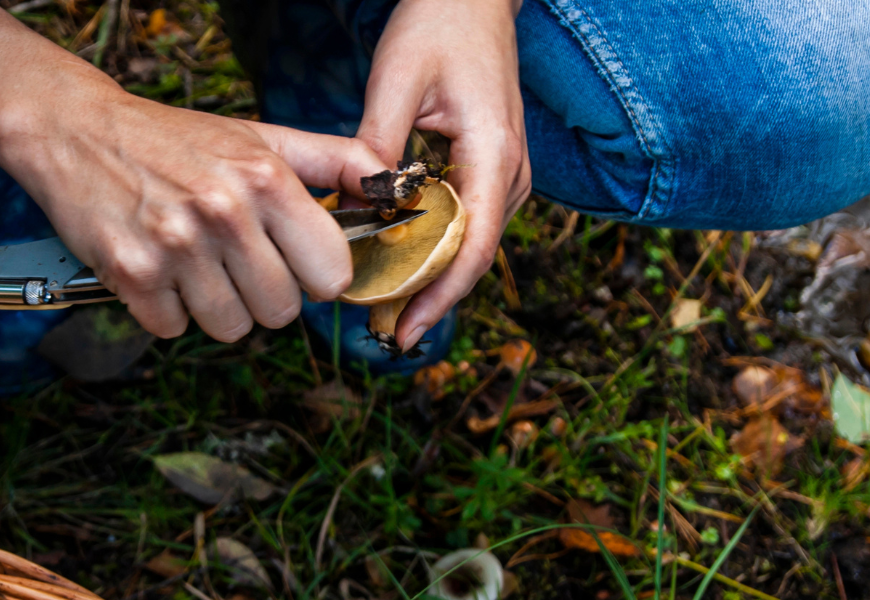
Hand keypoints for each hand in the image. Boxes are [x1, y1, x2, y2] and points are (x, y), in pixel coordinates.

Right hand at [0, 81, 385, 341]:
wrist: (77, 130)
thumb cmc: (177, 140)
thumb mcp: (260, 136)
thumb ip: (334, 159)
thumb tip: (394, 184)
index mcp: (266, 179)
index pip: (330, 274)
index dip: (314, 275)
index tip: (294, 262)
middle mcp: (225, 212)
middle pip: (280, 311)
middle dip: (261, 294)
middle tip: (232, 259)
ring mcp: (176, 245)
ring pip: (231, 328)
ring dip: (214, 306)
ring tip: (193, 262)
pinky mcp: (131, 273)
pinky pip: (173, 330)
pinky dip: (165, 309)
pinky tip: (156, 269)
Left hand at [357, 0, 531, 349]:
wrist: (473, 1)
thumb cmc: (437, 27)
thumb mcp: (395, 79)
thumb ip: (377, 144)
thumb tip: (359, 206)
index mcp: (494, 152)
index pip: (473, 245)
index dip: (440, 295)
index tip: (404, 328)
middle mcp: (510, 173)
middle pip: (474, 257)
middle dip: (431, 298)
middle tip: (382, 332)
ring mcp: (506, 174)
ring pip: (472, 246)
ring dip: (433, 279)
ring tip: (386, 311)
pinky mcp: (491, 172)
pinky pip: (467, 225)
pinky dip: (436, 251)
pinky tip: (401, 268)